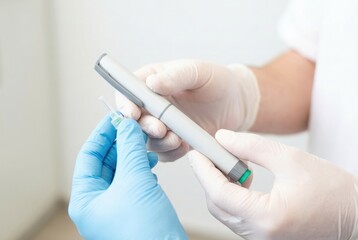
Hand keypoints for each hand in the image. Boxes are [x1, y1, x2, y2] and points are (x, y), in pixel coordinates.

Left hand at [68, 116, 186, 239]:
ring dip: (133, 156)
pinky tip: (151, 165)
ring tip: (145, 146)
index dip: (102, 134)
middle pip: (105, 162)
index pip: (88, 156)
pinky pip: (132, 182)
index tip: (114, 118)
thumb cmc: (144, 231)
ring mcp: (115, 207)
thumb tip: (126, 125)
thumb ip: (130, 149)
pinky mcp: (132, 209)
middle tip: (134, 127)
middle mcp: (97, 204)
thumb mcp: (135, 181)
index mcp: (85, 199)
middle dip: (121, 144)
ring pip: (121, 171)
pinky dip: (141, 169)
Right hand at [116, 60, 259, 161]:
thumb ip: (176, 76)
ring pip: (148, 139)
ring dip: (159, 142)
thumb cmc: (217, 80)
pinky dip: (171, 152)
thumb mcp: (199, 72)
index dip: (125, 104)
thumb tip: (151, 83)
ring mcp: (162, 124)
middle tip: (160, 129)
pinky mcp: (173, 141)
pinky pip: (164, 152)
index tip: (133, 113)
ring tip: (177, 139)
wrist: (236, 102)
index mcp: (151, 81)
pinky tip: (184, 145)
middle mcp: (153, 105)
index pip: (128, 92)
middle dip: (144, 127)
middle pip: (135, 120)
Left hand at [188, 130, 357, 239]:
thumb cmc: (331, 189)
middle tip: (208, 154)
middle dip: (208, 178)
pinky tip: (238, 179)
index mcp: (266, 217)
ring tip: (225, 163)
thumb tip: (222, 138)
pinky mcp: (264, 236)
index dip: (203, 170)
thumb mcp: (289, 159)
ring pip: (225, 212)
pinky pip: (237, 217)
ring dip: (219, 186)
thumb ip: (251, 147)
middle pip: (217, 205)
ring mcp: (261, 239)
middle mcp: (260, 234)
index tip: (196, 152)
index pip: (219, 193)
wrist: (355, 215)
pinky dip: (231, 197)